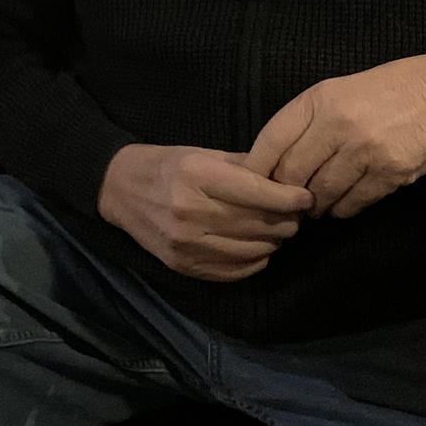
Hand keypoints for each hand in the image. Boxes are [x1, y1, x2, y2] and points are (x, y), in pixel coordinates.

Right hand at [98, 144, 313, 281]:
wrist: (119, 190)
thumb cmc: (167, 165)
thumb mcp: (203, 154)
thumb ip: (244, 167)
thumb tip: (287, 181)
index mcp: (197, 176)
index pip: (258, 193)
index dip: (289, 198)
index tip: (306, 198)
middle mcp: (191, 212)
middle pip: (259, 224)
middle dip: (287, 220)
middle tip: (296, 215)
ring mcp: (186, 243)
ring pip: (253, 250)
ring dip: (274, 241)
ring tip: (278, 230)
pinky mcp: (184, 265)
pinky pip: (236, 270)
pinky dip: (256, 260)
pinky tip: (258, 247)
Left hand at [245, 54, 425, 220]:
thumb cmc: (384, 91)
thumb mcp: (337, 91)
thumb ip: (306, 123)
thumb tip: (270, 163)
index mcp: (320, 99)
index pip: (272, 139)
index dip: (255, 168)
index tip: (248, 185)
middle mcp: (339, 124)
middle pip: (292, 174)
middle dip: (284, 193)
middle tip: (285, 201)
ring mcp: (366, 150)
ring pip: (321, 194)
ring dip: (314, 205)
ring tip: (314, 204)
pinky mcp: (391, 173)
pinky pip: (352, 204)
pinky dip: (342, 209)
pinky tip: (342, 203)